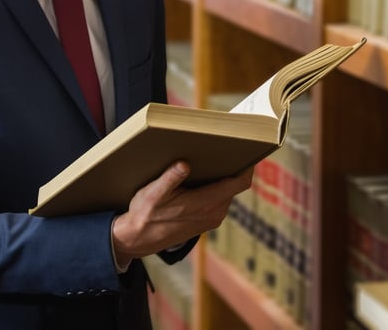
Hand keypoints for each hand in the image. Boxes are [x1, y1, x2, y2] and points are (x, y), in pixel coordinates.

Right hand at [111, 161, 252, 263]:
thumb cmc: (145, 215)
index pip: (239, 183)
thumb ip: (170, 178)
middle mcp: (214, 213)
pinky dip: (218, 188)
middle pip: (235, 185)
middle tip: (227, 147)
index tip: (249, 149)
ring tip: (214, 159)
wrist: (138, 240)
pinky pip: (221, 200)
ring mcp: (212, 218)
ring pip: (228, 193)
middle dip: (233, 167)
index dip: (247, 166)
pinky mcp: (207, 221)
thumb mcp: (153, 193)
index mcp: (205, 203)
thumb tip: (184, 164)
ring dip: (224, 178)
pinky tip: (204, 177)